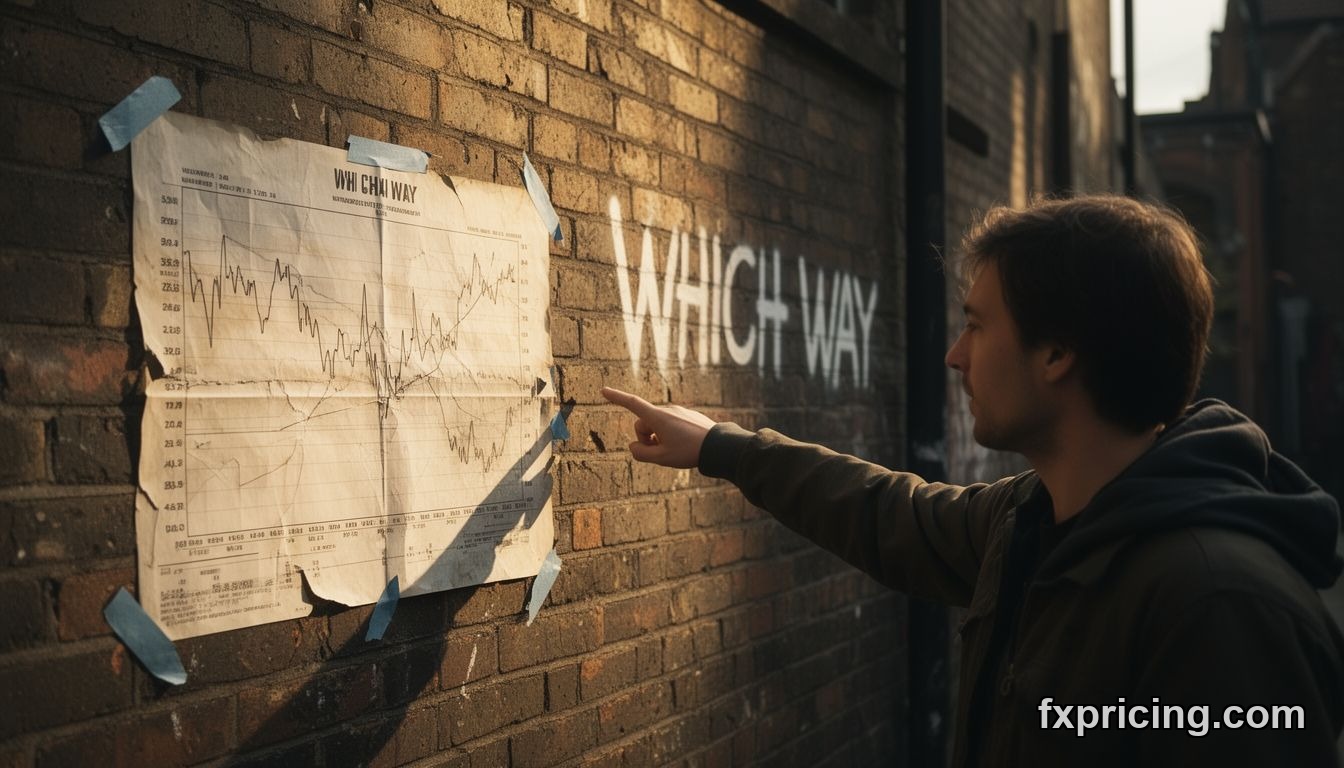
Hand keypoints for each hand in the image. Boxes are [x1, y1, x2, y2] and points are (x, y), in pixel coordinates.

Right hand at [601, 387, 716, 467]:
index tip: (604, 390)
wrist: (719, 446)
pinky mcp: (687, 416)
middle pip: (644, 423)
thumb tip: (634, 446)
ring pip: (657, 426)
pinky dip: (670, 436)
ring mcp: (678, 412)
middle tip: (659, 452)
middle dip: (645, 438)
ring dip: (658, 438)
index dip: (616, 397)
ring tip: (675, 450)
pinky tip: (684, 446)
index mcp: (658, 417)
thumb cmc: (689, 452)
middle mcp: (667, 410)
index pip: (632, 404)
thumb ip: (641, 453)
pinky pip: (671, 425)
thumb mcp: (661, 458)